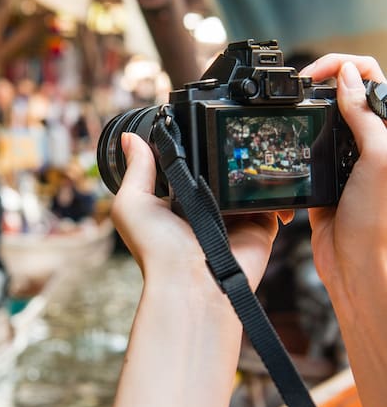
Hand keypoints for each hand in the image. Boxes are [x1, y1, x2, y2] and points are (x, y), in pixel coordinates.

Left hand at [112, 132, 292, 290]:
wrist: (192, 283)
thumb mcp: (132, 203)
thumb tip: (130, 136)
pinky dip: (276, 191)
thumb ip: (136, 169)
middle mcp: (206, 209)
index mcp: (177, 202)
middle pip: (222, 172)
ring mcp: (235, 218)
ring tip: (251, 152)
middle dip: (227, 154)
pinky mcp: (259, 227)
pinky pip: (273, 202)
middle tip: (229, 133)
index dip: (193, 147)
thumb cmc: (157, 249)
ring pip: (249, 183)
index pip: (189, 166)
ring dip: (253, 168)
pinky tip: (270, 178)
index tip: (197, 123)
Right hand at [300, 55, 386, 301]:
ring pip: (326, 120)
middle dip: (324, 84)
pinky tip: (293, 139)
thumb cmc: (378, 221)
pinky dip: (300, 140)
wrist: (355, 266)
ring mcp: (347, 159)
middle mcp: (372, 143)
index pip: (372, 81)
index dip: (344, 68)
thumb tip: (346, 76)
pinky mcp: (326, 177)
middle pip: (347, 96)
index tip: (317, 75)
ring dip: (310, 111)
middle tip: (299, 87)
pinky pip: (310, 149)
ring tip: (292, 108)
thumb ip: (363, 114)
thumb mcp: (378, 158)